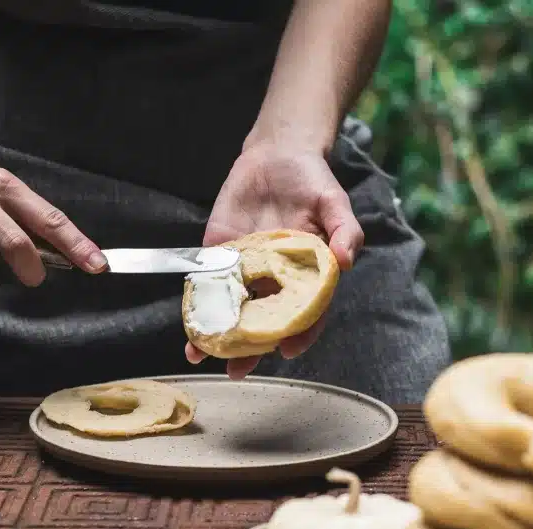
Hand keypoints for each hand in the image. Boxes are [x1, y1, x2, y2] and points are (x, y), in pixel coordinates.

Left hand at [185, 141, 363, 378]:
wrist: (276, 153)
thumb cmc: (312, 181)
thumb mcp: (335, 202)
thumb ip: (345, 231)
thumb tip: (346, 260)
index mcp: (308, 276)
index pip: (305, 313)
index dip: (300, 333)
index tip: (289, 350)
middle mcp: (276, 279)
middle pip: (264, 321)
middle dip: (250, 348)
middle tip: (237, 370)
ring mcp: (246, 269)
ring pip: (233, 309)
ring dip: (216, 333)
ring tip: (200, 354)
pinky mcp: (220, 253)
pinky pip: (208, 282)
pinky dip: (198, 302)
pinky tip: (187, 321)